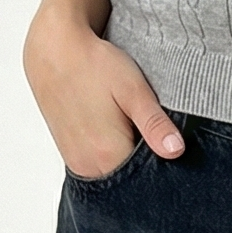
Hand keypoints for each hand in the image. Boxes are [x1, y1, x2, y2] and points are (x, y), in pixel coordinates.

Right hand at [22, 7, 186, 179]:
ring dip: (128, 158)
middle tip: (153, 128)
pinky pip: (99, 166)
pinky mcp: (70, 155)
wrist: (54, 52)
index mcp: (108, 155)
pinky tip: (117, 129)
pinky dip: (112, 155)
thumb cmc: (95, 65)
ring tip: (132, 125)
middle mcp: (89, 166)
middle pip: (130, 180)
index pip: (148, 178)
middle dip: (147, 162)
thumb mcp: (133, 90)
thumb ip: (154, 124)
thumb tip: (177, 151)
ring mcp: (77, 163)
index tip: (170, 141)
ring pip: (115, 173)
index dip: (165, 162)